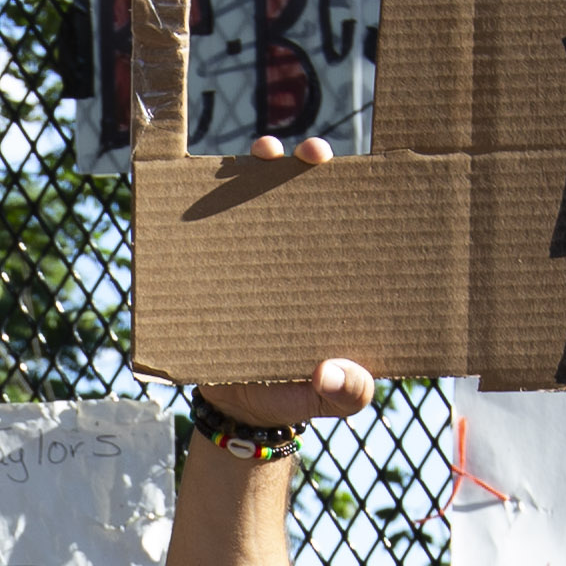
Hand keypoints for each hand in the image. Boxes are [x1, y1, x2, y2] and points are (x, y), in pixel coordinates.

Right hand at [193, 137, 384, 429]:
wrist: (237, 410)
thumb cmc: (298, 397)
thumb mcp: (333, 399)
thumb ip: (348, 391)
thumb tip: (330, 372)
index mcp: (336, 274)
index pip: (351, 220)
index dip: (358, 188)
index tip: (361, 171)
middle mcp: (298, 254)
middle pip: (305, 193)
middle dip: (307, 161)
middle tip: (310, 154)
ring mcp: (256, 255)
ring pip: (257, 198)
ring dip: (258, 167)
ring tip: (261, 156)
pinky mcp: (219, 266)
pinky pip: (212, 230)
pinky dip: (206, 203)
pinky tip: (203, 186)